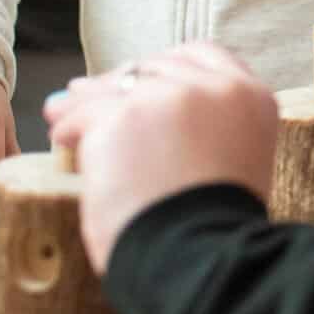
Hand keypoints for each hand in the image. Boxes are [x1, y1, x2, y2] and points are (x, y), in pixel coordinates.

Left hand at [44, 44, 279, 272]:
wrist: (204, 258)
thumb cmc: (215, 228)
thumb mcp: (236, 159)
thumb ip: (209, 127)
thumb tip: (141, 104)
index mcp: (251, 98)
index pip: (203, 55)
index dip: (167, 67)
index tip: (144, 83)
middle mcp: (215, 88)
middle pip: (154, 67)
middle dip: (121, 82)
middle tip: (90, 96)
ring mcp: (169, 98)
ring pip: (114, 86)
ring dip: (87, 101)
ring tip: (63, 115)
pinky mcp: (123, 117)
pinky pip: (83, 112)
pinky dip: (69, 126)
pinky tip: (62, 140)